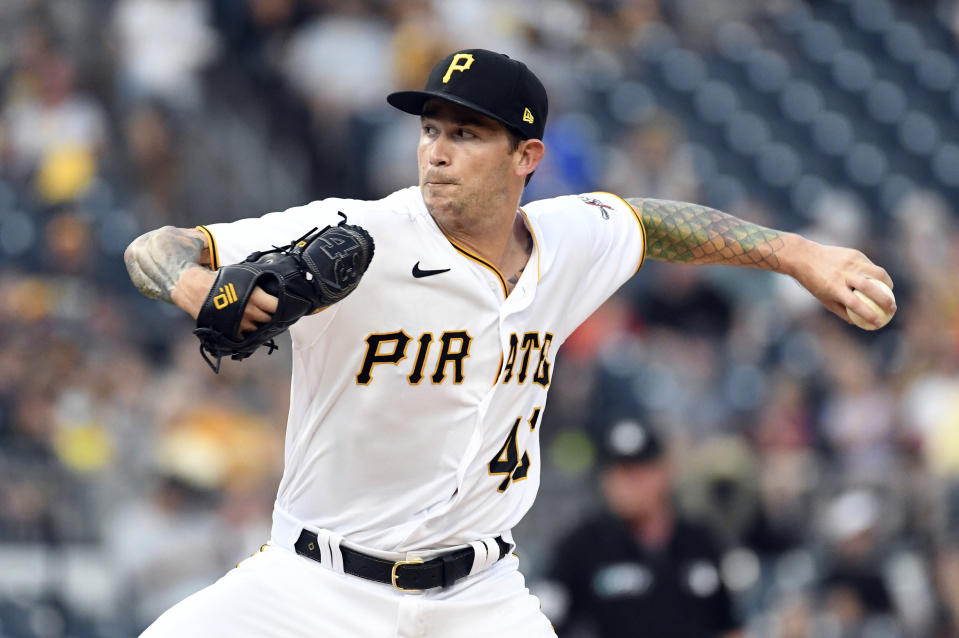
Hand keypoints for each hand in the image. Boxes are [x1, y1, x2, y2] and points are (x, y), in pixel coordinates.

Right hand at [173, 266, 277, 333]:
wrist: (195, 290)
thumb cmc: (219, 281)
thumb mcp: (242, 277)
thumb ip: (258, 286)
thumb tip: (272, 287)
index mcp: (255, 296)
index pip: (277, 306)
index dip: (280, 307)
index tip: (282, 307)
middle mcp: (250, 311)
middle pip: (269, 319)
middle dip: (269, 316)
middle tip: (266, 312)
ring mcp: (241, 323)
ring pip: (258, 329)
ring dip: (257, 325)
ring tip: (252, 318)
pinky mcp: (231, 332)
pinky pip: (245, 337)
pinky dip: (246, 334)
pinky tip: (243, 326)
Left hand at [781, 234, 895, 327]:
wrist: (805, 256)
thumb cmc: (814, 282)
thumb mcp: (824, 299)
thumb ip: (841, 311)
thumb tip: (859, 323)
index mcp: (833, 287)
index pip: (855, 304)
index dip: (869, 315)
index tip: (879, 323)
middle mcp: (843, 274)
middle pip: (870, 288)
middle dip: (885, 300)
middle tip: (892, 309)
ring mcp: (850, 262)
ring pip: (877, 273)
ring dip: (888, 284)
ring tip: (890, 293)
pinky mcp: (854, 254)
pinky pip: (871, 265)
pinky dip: (877, 274)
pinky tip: (881, 281)